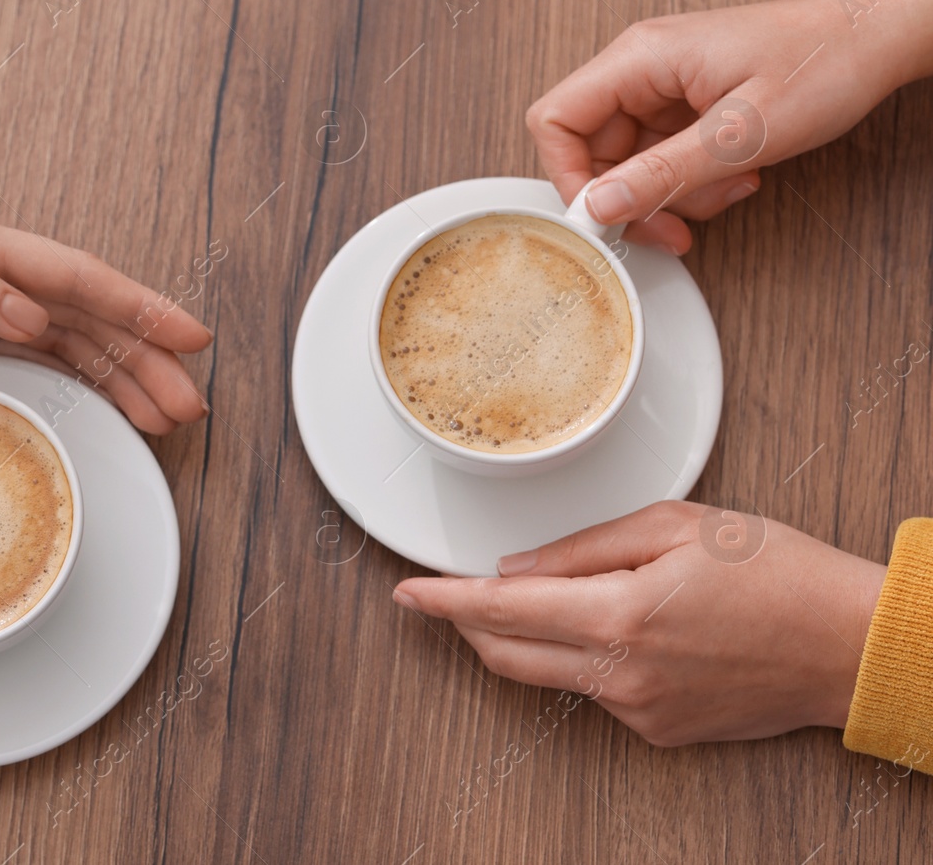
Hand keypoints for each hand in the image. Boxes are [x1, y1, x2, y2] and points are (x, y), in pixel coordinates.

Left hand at [0, 160, 212, 433]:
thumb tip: (31, 312)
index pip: (78, 279)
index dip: (139, 310)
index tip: (191, 338)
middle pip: (86, 318)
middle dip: (144, 358)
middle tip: (190, 405)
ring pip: (64, 344)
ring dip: (115, 377)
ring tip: (161, 416)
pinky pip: (26, 362)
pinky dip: (66, 384)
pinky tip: (91, 407)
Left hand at [393, 501, 886, 744]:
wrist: (850, 645)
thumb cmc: (778, 572)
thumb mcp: (677, 526)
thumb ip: (584, 547)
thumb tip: (515, 568)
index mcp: (620, 614)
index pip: (500, 610)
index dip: (443, 600)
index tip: (407, 592)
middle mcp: (621, 674)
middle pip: (506, 654)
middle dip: (470, 623)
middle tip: (456, 590)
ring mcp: (639, 711)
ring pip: (550, 673)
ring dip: (534, 637)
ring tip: (573, 593)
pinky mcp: (659, 731)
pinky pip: (596, 691)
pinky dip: (588, 658)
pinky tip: (630, 627)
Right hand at [526, 0, 932, 253]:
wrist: (877, 39)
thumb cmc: (823, 62)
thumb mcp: (742, 132)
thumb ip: (663, 173)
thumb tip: (598, 206)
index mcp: (640, 58)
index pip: (555, 120)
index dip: (569, 176)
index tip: (604, 217)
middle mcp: (641, 68)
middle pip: (591, 150)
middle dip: (631, 198)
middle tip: (672, 227)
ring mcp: (663, 87)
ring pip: (629, 162)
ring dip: (671, 192)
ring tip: (726, 190)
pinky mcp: (686, 105)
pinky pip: (663, 157)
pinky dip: (692, 181)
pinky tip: (735, 176)